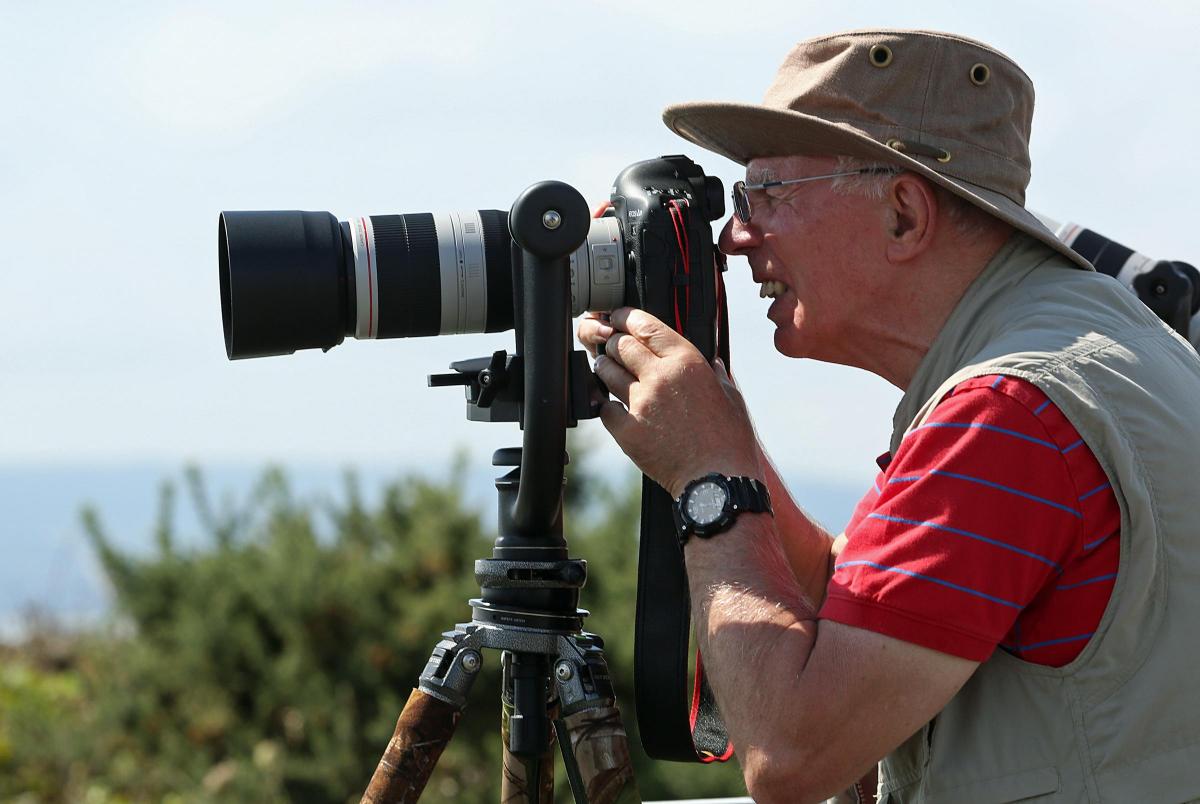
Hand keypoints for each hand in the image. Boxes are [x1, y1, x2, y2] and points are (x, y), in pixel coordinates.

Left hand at [577, 307, 760, 497]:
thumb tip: (712, 362)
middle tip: (612, 347)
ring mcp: (641, 404)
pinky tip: (614, 407)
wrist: (717, 481)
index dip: (626, 317)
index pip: (645, 325)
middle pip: (620, 345)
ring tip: (608, 370)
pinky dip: (607, 405)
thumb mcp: (731, 398)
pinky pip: (605, 408)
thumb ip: (716, 375)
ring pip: (606, 372)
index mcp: (687, 362)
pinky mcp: (627, 431)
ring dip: (605, 368)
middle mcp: (660, 377)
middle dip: (613, 342)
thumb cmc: (729, 442)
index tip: (619, 317)